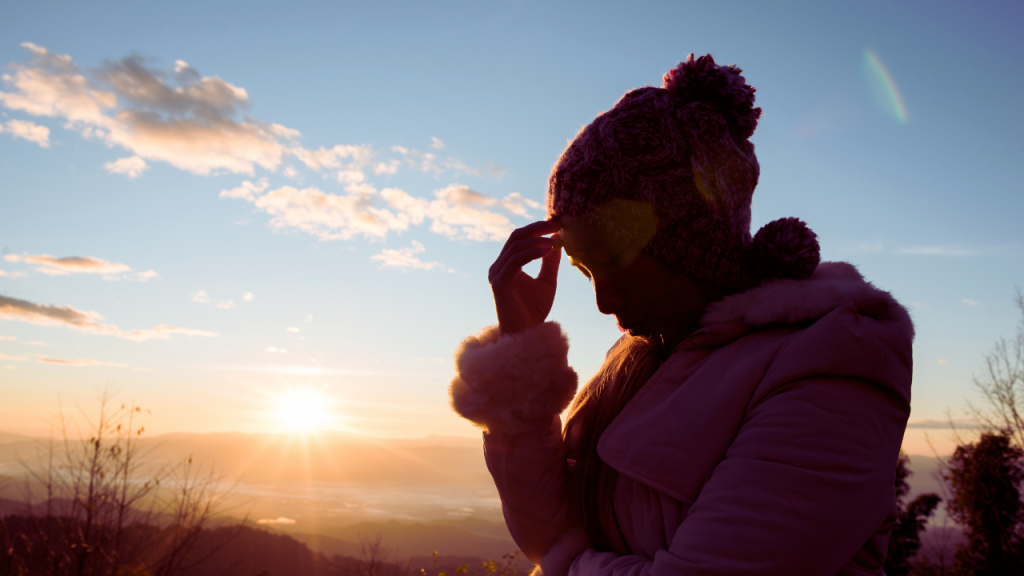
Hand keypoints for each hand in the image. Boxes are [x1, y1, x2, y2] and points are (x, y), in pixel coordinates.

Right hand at [489, 220, 562, 334]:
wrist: (526, 336)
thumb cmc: (534, 312)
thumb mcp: (547, 281)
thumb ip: (550, 262)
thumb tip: (557, 239)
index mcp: (507, 265)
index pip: (519, 237)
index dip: (537, 227)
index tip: (558, 222)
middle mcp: (498, 267)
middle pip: (516, 236)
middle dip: (537, 228)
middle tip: (557, 223)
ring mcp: (497, 275)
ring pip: (515, 246)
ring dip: (537, 240)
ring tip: (555, 241)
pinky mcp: (499, 284)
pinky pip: (515, 261)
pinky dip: (531, 253)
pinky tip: (547, 250)